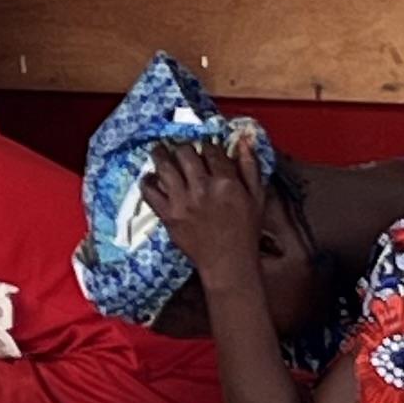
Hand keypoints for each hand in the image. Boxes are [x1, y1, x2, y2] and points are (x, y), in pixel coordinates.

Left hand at [142, 141, 264, 278]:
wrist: (228, 262)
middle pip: (185, 153)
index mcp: (226, 182)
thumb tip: (243, 140)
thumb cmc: (245, 231)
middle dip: (182, 147)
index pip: (210, 150)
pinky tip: (149, 177)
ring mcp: (182, 201)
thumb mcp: (256, 197)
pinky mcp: (168, 215)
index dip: (206, 144)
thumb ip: (250, 167)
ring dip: (160, 155)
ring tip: (158, 151)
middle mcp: (202, 187)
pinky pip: (150, 192)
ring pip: (165, 167)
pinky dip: (147, 181)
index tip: (203, 146)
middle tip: (180, 148)